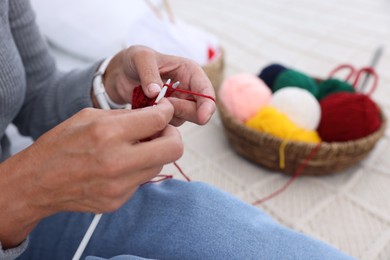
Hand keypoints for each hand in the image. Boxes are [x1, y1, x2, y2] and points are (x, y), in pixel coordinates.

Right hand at [0, 99, 181, 247]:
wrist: (37, 181)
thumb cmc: (61, 144)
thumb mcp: (90, 116)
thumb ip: (126, 116)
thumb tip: (155, 115)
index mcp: (108, 133)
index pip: (159, 120)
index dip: (167, 112)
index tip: (165, 111)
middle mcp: (117, 161)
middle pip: (174, 148)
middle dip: (173, 135)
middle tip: (160, 131)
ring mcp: (119, 186)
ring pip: (160, 165)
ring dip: (154, 153)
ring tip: (135, 148)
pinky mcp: (118, 201)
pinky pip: (142, 180)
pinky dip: (137, 169)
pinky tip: (119, 165)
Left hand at [99, 45, 215, 125]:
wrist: (121, 73)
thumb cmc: (134, 60)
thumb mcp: (140, 58)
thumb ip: (148, 73)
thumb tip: (156, 93)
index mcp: (190, 71)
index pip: (207, 92)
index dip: (207, 106)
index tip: (202, 117)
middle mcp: (189, 89)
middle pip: (199, 110)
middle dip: (182, 110)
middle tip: (163, 102)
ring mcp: (179, 103)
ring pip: (183, 119)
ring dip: (167, 115)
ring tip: (148, 100)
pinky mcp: (167, 114)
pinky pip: (168, 124)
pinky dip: (157, 120)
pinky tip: (145, 108)